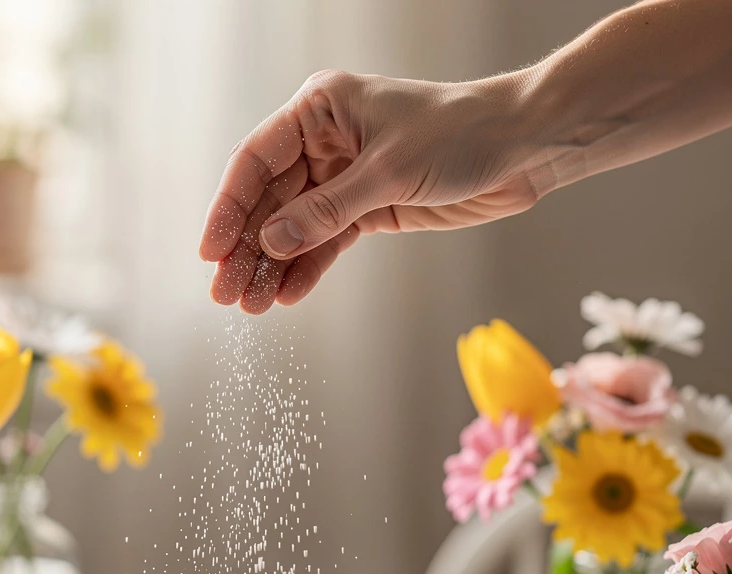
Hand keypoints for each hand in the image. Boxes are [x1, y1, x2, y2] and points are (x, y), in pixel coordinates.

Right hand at [200, 70, 538, 312]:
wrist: (521, 148)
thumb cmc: (460, 135)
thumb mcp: (388, 173)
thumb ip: (327, 211)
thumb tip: (271, 242)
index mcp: (320, 109)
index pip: (256, 161)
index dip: (229, 207)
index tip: (210, 251)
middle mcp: (325, 140)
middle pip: (269, 200)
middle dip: (247, 249)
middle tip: (224, 293)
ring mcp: (344, 176)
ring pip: (294, 227)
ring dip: (272, 267)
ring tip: (250, 306)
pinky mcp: (367, 207)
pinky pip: (326, 242)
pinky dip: (307, 268)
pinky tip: (286, 295)